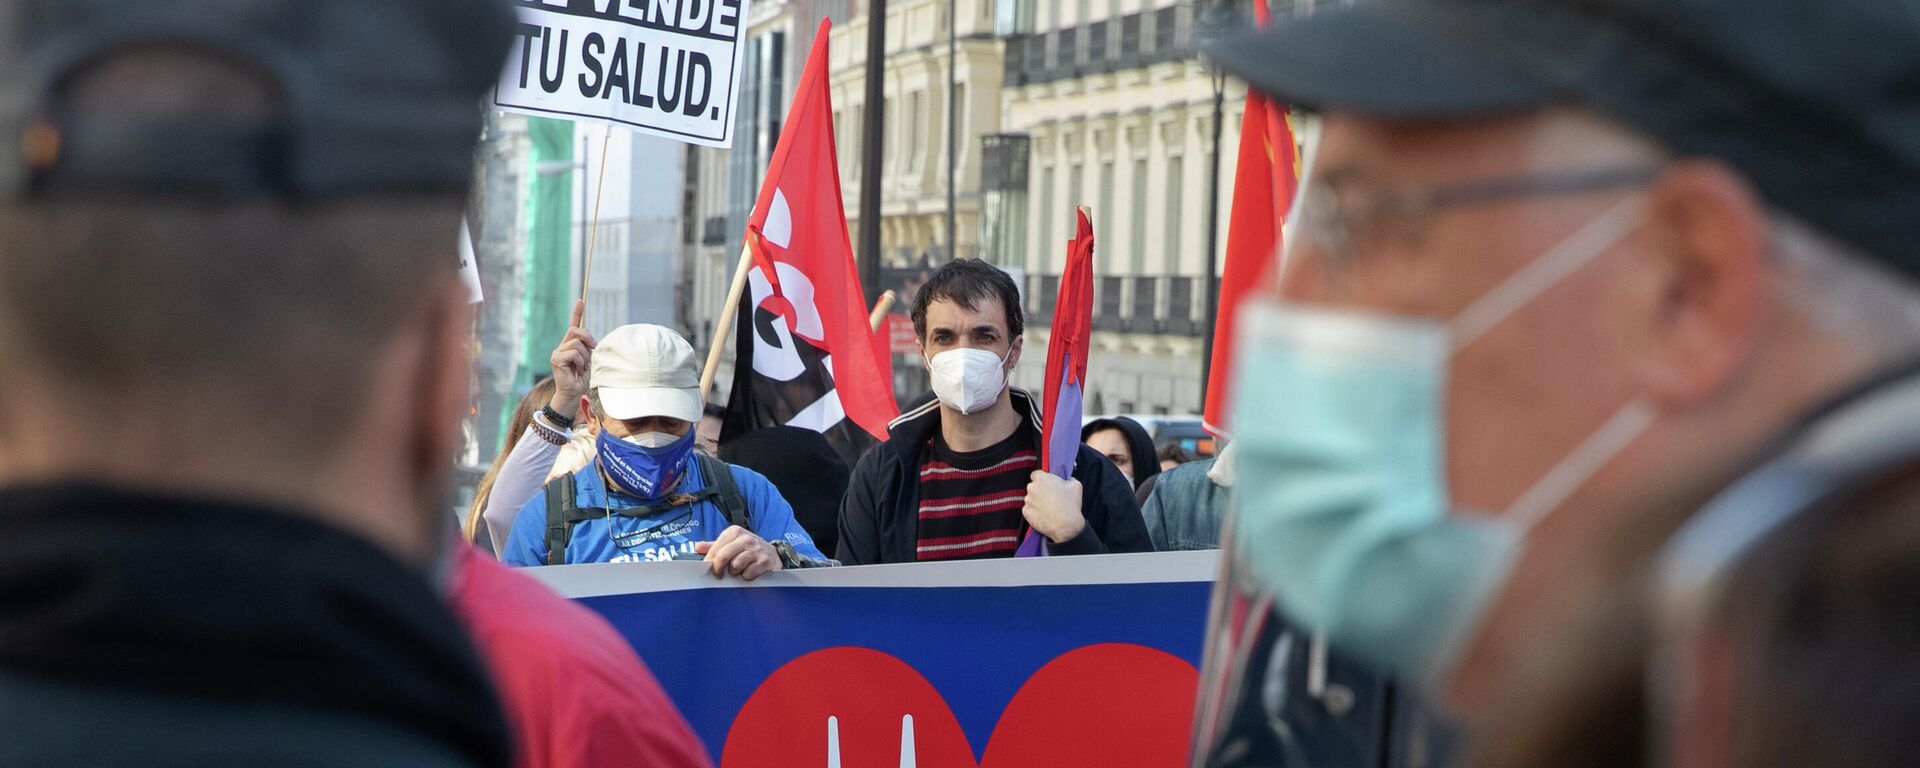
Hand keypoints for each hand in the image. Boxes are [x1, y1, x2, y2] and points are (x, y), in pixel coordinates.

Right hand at [548, 299, 595, 418]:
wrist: (574, 393)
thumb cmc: (582, 378)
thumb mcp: (589, 359)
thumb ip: (587, 347)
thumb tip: (589, 337)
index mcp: (570, 345)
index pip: (574, 326)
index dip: (577, 312)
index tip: (581, 300)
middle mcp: (561, 346)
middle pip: (575, 330)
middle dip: (587, 337)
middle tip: (593, 348)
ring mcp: (557, 352)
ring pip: (576, 343)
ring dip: (584, 355)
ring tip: (582, 366)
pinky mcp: (556, 359)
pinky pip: (573, 353)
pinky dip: (580, 361)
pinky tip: (577, 369)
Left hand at [693, 526, 782, 580]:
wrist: (774, 555)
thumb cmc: (749, 550)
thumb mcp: (732, 544)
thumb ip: (714, 545)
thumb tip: (697, 547)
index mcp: (735, 532)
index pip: (716, 547)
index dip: (710, 560)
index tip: (708, 567)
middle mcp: (746, 538)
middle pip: (723, 557)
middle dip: (719, 568)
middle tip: (719, 575)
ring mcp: (756, 549)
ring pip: (735, 566)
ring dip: (735, 572)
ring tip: (739, 570)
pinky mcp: (764, 561)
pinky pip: (747, 574)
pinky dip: (746, 576)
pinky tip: (749, 572)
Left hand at [1022, 471, 1085, 543]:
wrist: (1065, 526)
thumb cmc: (1070, 505)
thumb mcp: (1076, 485)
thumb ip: (1069, 479)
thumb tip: (1067, 479)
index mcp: (1042, 479)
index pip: (1036, 474)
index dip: (1041, 479)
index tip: (1047, 484)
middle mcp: (1032, 488)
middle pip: (1033, 487)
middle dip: (1039, 491)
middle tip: (1050, 497)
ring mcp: (1028, 501)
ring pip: (1030, 499)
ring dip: (1037, 502)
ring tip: (1048, 508)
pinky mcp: (1026, 513)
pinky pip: (1029, 510)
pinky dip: (1034, 512)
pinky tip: (1044, 515)